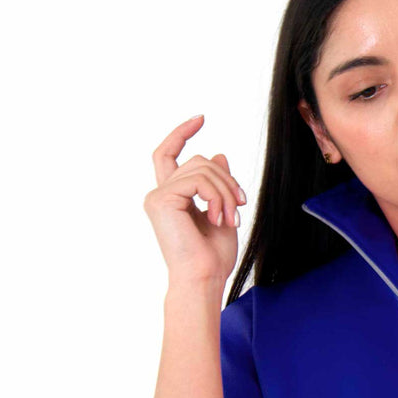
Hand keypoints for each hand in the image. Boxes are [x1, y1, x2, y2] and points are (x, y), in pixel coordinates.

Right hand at [143, 114, 246, 283]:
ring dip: (225, 190)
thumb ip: (218, 184)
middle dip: (226, 179)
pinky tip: (219, 217)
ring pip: (201, 167)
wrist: (203, 279)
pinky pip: (197, 180)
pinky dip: (216, 196)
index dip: (181, 134)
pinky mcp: (161, 201)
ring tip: (230, 217)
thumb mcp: (222, 211)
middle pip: (198, 161)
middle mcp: (160, 194)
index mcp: (171, 197)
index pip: (170, 154)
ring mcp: (157, 197)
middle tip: (239, 205)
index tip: (201, 118)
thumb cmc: (212, 256)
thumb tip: (219, 154)